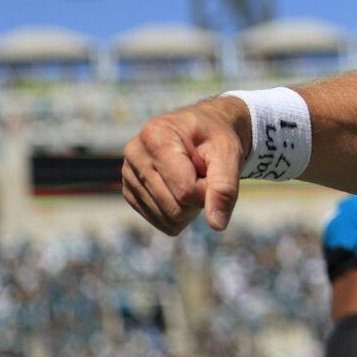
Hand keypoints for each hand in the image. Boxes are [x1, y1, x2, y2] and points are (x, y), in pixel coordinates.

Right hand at [121, 97, 249, 234]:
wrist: (203, 131)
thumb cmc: (216, 138)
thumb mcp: (229, 154)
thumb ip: (225, 188)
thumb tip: (217, 225)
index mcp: (156, 136)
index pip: (185, 190)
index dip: (208, 190)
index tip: (213, 170)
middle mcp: (135, 153)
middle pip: (175, 207)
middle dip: (199, 198)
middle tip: (204, 175)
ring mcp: (128, 174)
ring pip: (167, 218)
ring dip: (190, 206)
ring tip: (192, 179)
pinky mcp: (130, 192)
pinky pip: (160, 222)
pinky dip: (179, 213)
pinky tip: (180, 188)